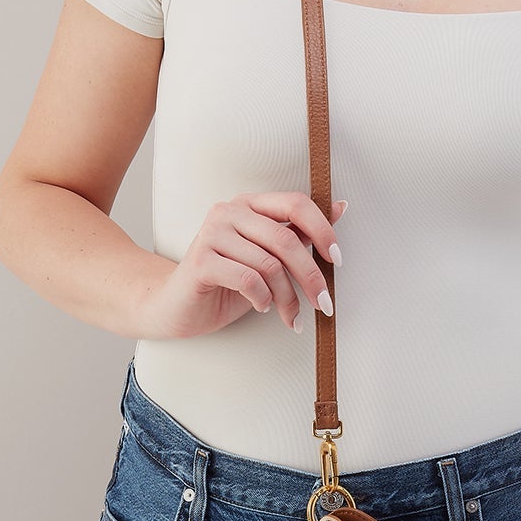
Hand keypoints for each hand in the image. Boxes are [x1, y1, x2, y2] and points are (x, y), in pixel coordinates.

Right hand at [137, 191, 346, 339]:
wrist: (179, 307)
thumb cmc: (228, 283)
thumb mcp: (270, 258)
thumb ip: (299, 235)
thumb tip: (341, 207)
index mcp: (250, 204)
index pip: (296, 203)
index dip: (323, 230)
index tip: (338, 260)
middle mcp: (229, 212)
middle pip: (285, 240)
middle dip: (311, 277)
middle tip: (324, 304)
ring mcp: (212, 233)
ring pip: (270, 265)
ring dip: (287, 298)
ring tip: (290, 316)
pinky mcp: (201, 261)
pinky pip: (249, 280)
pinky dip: (263, 299)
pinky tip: (262, 307)